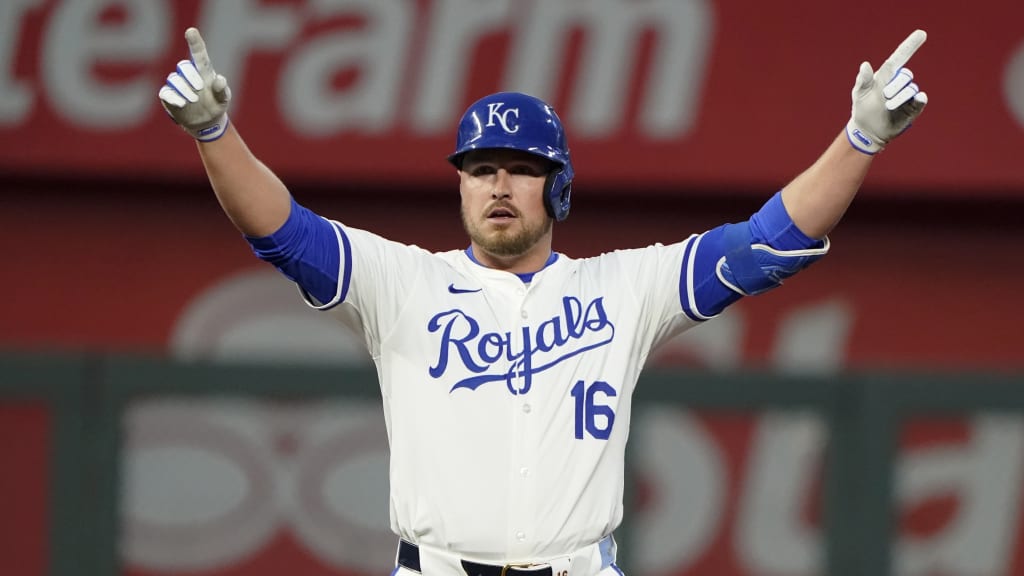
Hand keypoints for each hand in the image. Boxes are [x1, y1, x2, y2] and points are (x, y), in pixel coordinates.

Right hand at [158, 27, 230, 141]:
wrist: (207, 122)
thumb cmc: (217, 105)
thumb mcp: (224, 99)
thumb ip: (223, 90)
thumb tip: (220, 80)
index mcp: (203, 71)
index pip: (199, 54)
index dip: (195, 42)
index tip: (191, 31)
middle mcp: (189, 75)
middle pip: (184, 66)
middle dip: (191, 76)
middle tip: (200, 88)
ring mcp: (178, 85)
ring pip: (174, 79)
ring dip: (184, 89)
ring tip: (193, 100)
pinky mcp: (168, 96)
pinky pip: (165, 92)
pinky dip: (173, 97)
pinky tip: (182, 104)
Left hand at [846, 29, 928, 154]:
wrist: (867, 130)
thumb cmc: (862, 109)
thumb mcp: (859, 94)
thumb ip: (862, 80)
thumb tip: (865, 64)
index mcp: (886, 76)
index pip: (900, 57)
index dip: (910, 45)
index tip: (921, 33)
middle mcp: (899, 83)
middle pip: (905, 74)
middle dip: (895, 84)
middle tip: (884, 96)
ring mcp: (907, 95)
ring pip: (911, 88)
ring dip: (899, 97)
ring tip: (887, 106)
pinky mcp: (913, 107)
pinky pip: (920, 100)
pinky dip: (919, 99)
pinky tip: (916, 99)